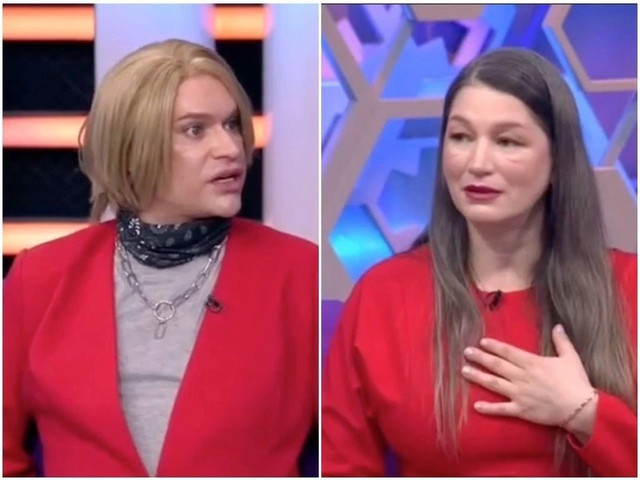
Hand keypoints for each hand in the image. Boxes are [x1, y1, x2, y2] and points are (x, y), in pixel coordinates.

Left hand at [461, 324, 596, 437]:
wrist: (582, 409)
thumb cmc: (576, 382)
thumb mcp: (570, 358)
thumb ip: (562, 341)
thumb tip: (558, 325)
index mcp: (532, 363)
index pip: (508, 352)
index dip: (494, 346)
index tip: (481, 342)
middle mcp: (522, 377)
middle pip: (497, 365)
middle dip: (480, 358)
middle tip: (466, 352)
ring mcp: (520, 394)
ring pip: (494, 384)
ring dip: (478, 377)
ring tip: (464, 370)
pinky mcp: (522, 410)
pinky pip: (502, 409)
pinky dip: (489, 408)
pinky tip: (476, 405)